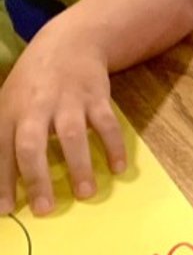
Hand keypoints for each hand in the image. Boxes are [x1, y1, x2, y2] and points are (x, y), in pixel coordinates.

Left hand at [0, 32, 126, 215]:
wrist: (69, 43)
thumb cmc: (35, 83)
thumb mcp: (9, 102)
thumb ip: (7, 135)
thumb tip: (3, 180)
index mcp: (10, 111)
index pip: (2, 150)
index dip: (3, 181)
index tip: (7, 210)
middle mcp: (36, 106)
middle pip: (31, 144)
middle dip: (37, 178)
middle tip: (45, 209)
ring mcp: (68, 100)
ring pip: (71, 136)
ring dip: (79, 166)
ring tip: (86, 194)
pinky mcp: (96, 96)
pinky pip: (106, 124)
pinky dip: (113, 147)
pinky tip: (118, 168)